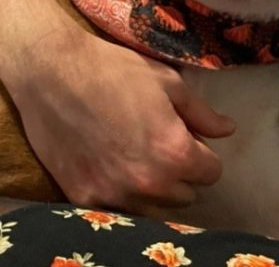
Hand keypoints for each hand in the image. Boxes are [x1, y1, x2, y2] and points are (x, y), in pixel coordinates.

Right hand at [7, 25, 234, 211]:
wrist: (50, 71)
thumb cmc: (111, 69)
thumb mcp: (165, 81)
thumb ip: (200, 112)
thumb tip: (228, 130)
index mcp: (174, 153)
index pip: (211, 173)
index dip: (200, 152)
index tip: (184, 137)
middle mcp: (148, 183)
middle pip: (184, 195)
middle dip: (179, 173)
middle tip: (158, 145)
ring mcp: (114, 194)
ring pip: (153, 209)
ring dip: (152, 189)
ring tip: (134, 158)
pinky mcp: (83, 198)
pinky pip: (117, 209)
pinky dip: (119, 193)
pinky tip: (109, 167)